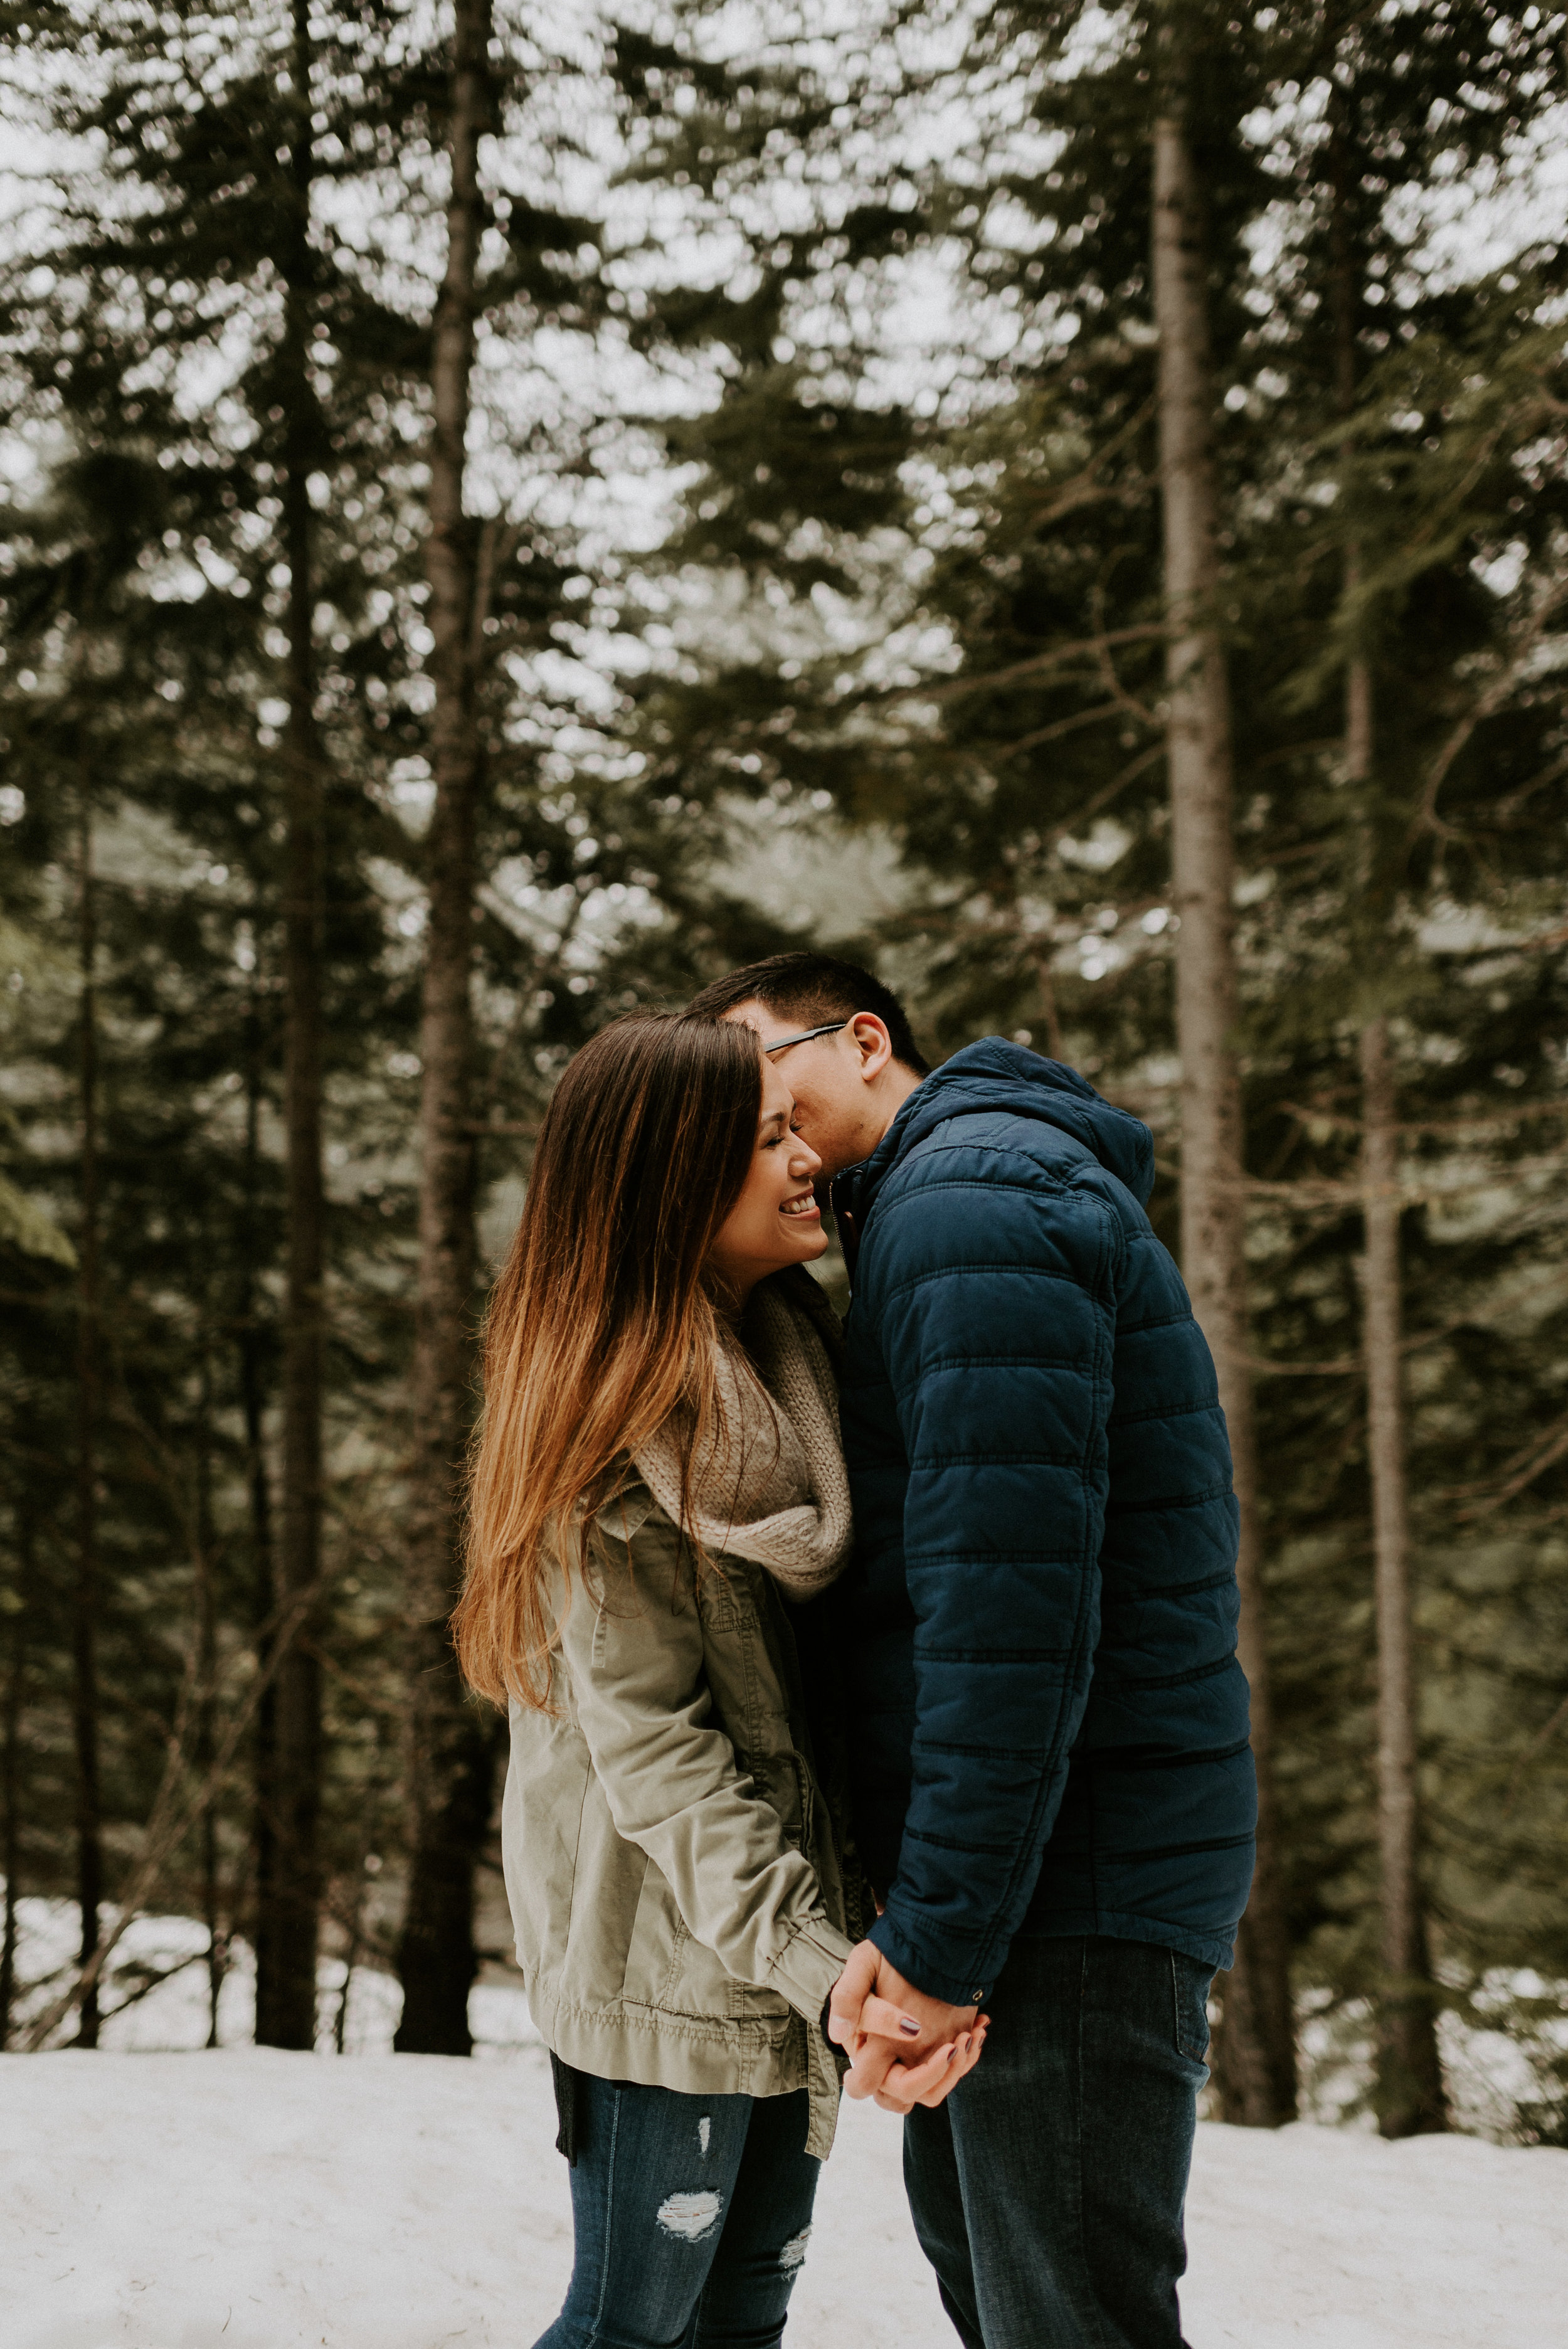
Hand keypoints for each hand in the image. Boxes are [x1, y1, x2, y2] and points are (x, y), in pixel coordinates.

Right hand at [828, 1939, 988, 2111]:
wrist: (927, 1945)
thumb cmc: (889, 1956)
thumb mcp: (865, 1964)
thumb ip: (848, 1996)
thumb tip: (838, 2035)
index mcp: (864, 2046)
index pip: (866, 2079)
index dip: (887, 2065)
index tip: (915, 2026)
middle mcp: (887, 2061)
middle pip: (903, 2095)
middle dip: (933, 2074)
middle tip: (953, 2045)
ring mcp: (915, 2060)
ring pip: (932, 2093)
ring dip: (955, 2070)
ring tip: (968, 2036)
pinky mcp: (939, 2054)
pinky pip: (953, 2075)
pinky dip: (968, 2057)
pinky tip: (977, 2029)